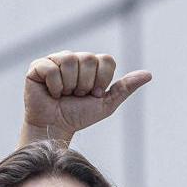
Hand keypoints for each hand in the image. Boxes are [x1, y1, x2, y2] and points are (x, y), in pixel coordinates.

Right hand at [21, 50, 150, 145]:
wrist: (55, 128)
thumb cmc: (79, 116)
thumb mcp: (106, 104)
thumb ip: (125, 88)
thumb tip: (148, 74)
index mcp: (91, 64)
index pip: (106, 60)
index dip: (102, 80)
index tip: (94, 94)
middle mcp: (74, 58)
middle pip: (88, 58)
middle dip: (85, 84)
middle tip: (77, 95)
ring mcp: (55, 60)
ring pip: (69, 61)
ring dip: (69, 85)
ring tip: (64, 94)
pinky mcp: (37, 67)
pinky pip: (51, 68)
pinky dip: (54, 86)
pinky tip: (52, 93)